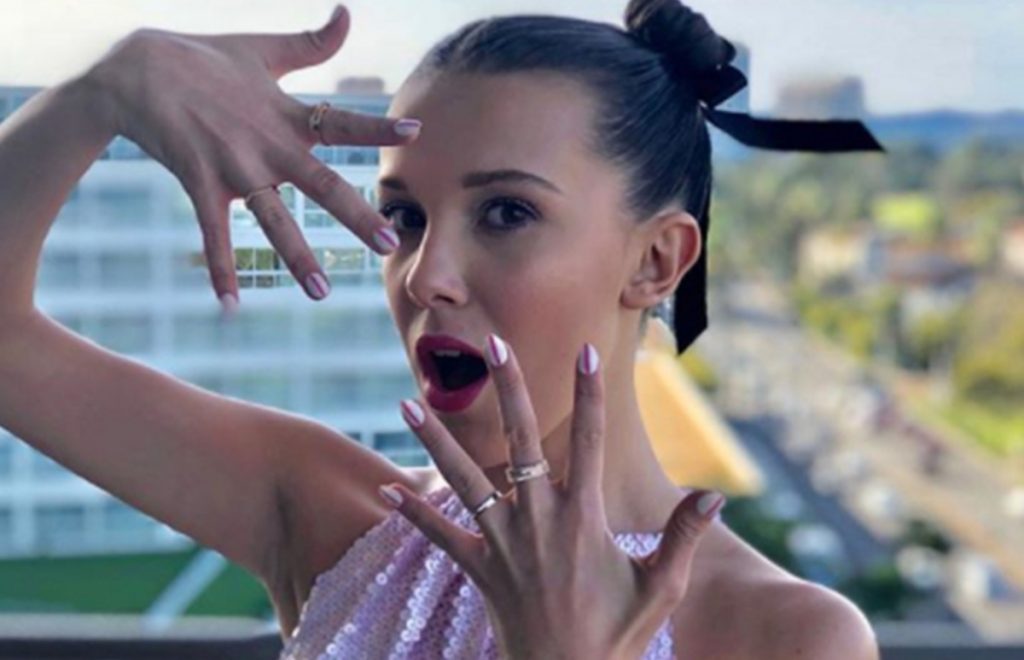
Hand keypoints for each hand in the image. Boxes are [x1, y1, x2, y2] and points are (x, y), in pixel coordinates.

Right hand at [83, 5, 417, 307]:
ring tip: (322, 293)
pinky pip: (214, 233)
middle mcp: (268, 145)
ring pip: (273, 219)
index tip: (415, 132)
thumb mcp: (263, 48)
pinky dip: (222, 268)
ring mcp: (234, 168)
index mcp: (288, 115)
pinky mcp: (200, 183)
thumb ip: (311, 42)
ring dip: (297, 258)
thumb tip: (348, 12)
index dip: (378, 126)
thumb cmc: (205, 57)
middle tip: (389, 246)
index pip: (343, 122)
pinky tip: (231, 306)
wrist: (137, 69)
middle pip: (321, 186)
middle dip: (356, 216)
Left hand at [378, 336, 725, 658]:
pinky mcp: (477, 568)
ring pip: (465, 479)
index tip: (586, 352)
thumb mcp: (661, 589)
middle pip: (521, 441)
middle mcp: (538, 521)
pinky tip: (385, 488)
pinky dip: (413, 512)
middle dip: (509, 390)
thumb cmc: (616, 638)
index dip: (590, 395)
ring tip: (408, 404)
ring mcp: (502, 543)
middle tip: (494, 345)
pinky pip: (439, 535)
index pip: (591, 442)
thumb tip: (716, 494)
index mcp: (583, 518)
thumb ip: (684, 537)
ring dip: (436, 441)